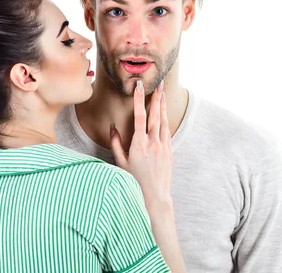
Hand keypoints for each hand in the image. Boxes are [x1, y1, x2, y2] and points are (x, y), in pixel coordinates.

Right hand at [110, 80, 172, 205]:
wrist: (155, 197)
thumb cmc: (134, 181)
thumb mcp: (120, 163)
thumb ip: (115, 143)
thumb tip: (112, 127)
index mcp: (139, 144)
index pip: (139, 116)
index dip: (139, 99)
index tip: (139, 87)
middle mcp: (153, 143)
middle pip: (155, 115)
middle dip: (156, 97)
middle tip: (159, 83)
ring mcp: (163, 147)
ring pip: (163, 121)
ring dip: (163, 106)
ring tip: (163, 93)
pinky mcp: (169, 151)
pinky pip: (167, 132)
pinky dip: (165, 120)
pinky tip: (164, 114)